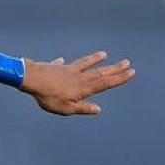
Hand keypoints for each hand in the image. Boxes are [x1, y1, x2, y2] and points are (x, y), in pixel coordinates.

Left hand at [21, 51, 135, 115]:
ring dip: (95, 59)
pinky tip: (61, 61)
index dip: (119, 79)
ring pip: (85, 64)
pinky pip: (62, 65)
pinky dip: (63, 63)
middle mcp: (78, 77)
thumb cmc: (49, 96)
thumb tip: (98, 109)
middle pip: (99, 72)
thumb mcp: (66, 108)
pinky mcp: (55, 67)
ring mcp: (68, 70)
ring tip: (104, 54)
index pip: (105, 83)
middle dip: (114, 68)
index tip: (132, 72)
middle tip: (127, 62)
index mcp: (83, 88)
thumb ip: (82, 108)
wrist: (32, 79)